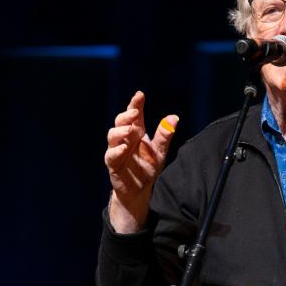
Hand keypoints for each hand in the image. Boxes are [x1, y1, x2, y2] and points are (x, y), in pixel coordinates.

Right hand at [105, 91, 177, 232]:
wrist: (140, 190)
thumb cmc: (147, 167)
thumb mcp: (159, 151)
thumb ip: (164, 135)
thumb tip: (174, 117)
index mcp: (136, 132)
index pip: (134, 115)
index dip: (135, 104)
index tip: (140, 95)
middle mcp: (125, 138)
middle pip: (121, 121)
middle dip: (126, 115)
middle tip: (135, 111)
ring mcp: (117, 150)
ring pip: (112, 136)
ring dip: (120, 130)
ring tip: (131, 129)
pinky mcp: (113, 164)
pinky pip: (111, 155)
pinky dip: (116, 150)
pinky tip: (124, 148)